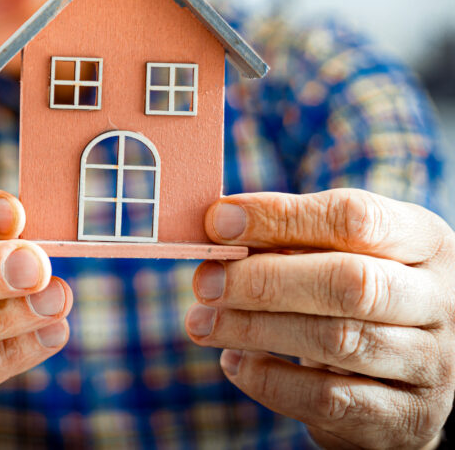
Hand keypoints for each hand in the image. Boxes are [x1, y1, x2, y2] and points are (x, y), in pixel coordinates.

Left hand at [185, 188, 454, 448]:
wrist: (405, 379)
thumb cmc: (355, 293)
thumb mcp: (340, 253)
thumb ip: (288, 237)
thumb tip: (216, 226)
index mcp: (426, 241)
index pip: (355, 217)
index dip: (281, 216)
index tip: (217, 221)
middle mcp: (440, 299)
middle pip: (351, 282)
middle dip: (264, 280)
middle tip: (204, 282)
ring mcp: (431, 362)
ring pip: (337, 341)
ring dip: (253, 329)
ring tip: (202, 322)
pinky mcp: (406, 417)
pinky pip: (328, 398)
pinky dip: (269, 380)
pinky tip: (234, 362)